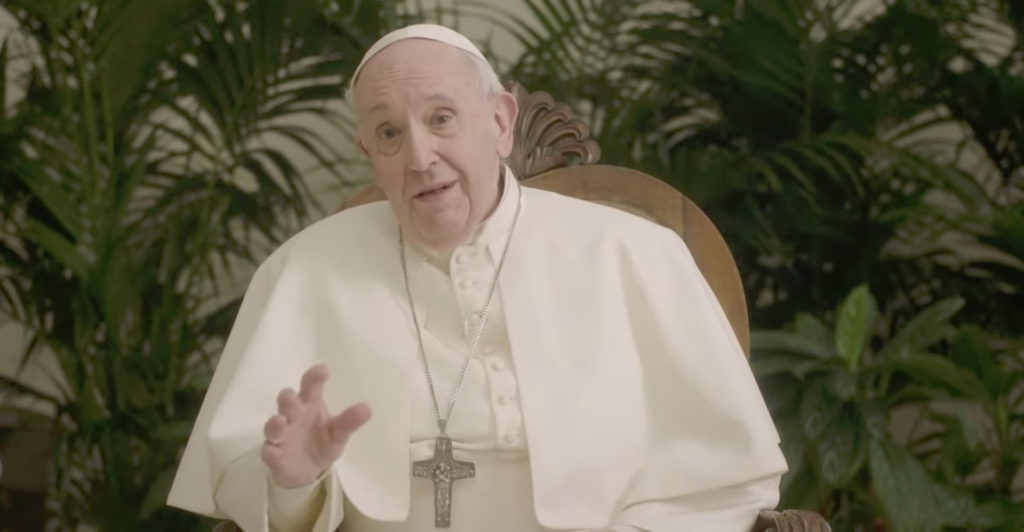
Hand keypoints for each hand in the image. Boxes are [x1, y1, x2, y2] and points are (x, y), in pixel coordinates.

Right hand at [260, 364, 371, 487]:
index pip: (310, 385)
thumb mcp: (339, 432)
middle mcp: (293, 415)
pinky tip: (274, 453)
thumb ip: (350, 421)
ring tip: (280, 422)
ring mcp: (280, 435)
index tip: (323, 370)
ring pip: (273, 426)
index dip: (314, 377)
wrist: (308, 470)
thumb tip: (367, 409)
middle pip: (287, 402)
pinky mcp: (273, 454)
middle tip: (291, 396)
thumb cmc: (323, 441)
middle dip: (287, 398)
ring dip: (275, 424)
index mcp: (310, 404)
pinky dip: (271, 452)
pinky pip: (269, 452)